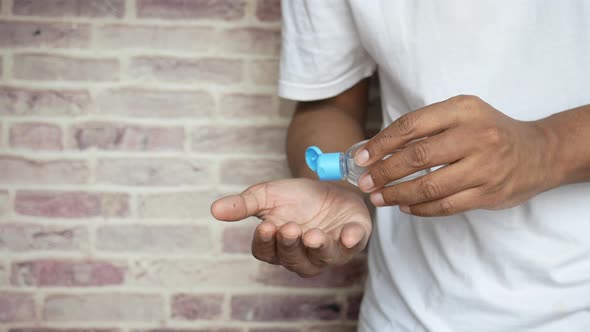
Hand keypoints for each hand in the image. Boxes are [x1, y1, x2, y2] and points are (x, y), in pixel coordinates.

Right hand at [211, 178, 371, 276]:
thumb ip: (243, 205)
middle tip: (289, 227)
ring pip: (321, 258)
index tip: (266, 226)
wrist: (326, 184)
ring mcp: (329, 250)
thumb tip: (214, 209)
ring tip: (312, 235)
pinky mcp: (353, 239)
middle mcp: (303, 255)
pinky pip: (353, 246)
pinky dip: (350, 241)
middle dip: (290, 245)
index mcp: (278, 247)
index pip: (266, 253)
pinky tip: (347, 234)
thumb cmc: (294, 198)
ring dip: (317, 248)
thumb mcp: (266, 195)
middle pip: (292, 259)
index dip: (265, 242)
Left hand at [354, 95, 555, 216]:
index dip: (381, 143)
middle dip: (384, 172)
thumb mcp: (462, 114)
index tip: (361, 157)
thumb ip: (426, 126)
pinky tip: (405, 207)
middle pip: (417, 157)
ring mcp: (484, 167)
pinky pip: (445, 205)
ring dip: (397, 194)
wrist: (539, 152)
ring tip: (379, 198)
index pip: (411, 125)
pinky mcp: (489, 194)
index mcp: (463, 110)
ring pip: (429, 186)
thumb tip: (377, 148)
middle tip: (365, 182)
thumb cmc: (489, 131)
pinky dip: (420, 209)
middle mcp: (475, 136)